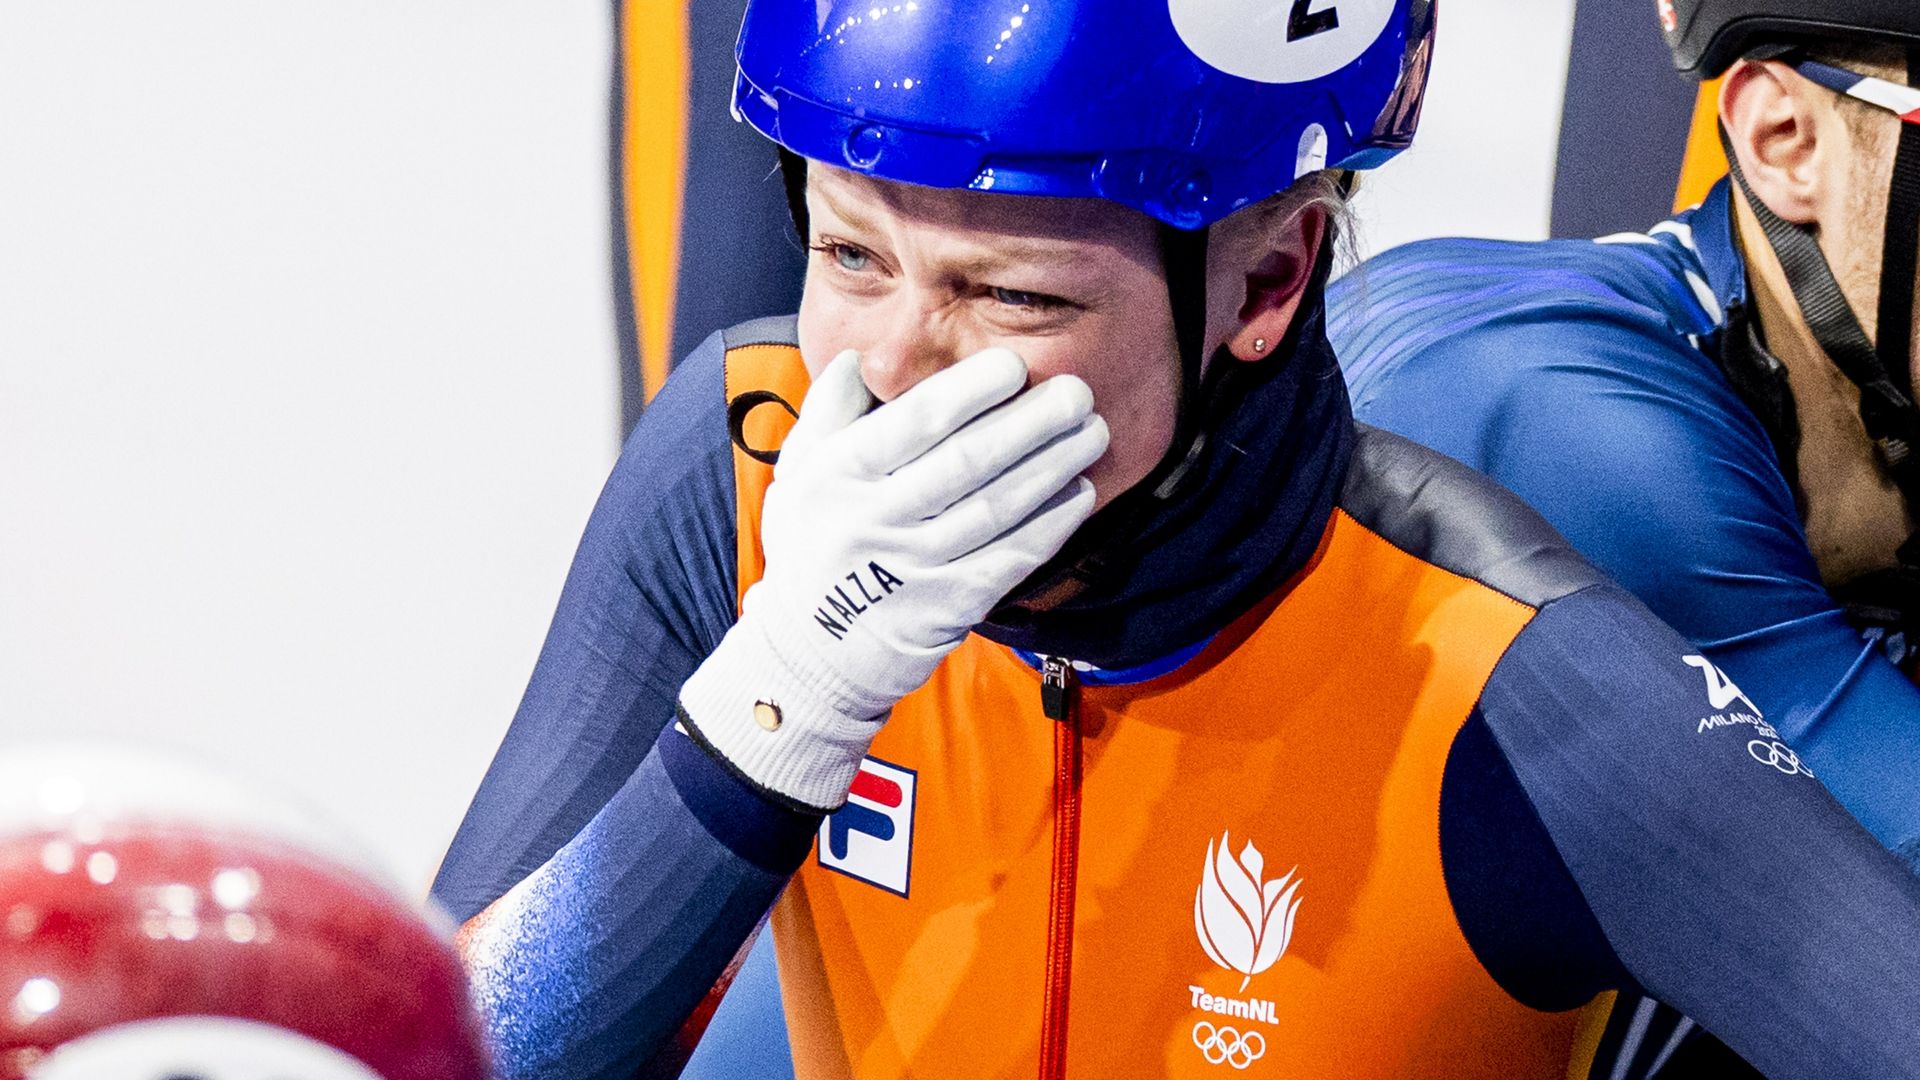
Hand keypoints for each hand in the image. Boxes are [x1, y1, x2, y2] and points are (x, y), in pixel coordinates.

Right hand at [678, 347, 1106, 809]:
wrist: (810, 650)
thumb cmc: (813, 544)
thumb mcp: (799, 471)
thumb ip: (829, 410)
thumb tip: (863, 355)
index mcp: (838, 474)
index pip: (916, 422)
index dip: (973, 390)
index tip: (1015, 365)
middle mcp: (874, 519)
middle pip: (968, 461)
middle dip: (1031, 422)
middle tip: (1078, 391)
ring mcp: (913, 568)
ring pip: (997, 508)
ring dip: (1053, 467)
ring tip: (1092, 432)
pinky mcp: (947, 607)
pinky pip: (1008, 559)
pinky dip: (1049, 525)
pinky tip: (1079, 492)